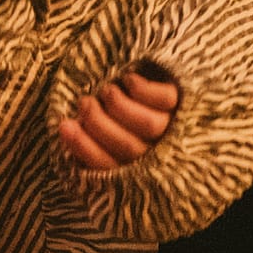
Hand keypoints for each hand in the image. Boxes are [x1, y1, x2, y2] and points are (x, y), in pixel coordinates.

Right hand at [57, 69, 180, 169]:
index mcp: (136, 171)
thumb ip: (94, 140)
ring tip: (106, 91)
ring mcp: (177, 130)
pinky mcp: (188, 105)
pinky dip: (142, 88)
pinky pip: (165, 98)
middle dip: (99, 123)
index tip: (64, 126)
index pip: (108, 167)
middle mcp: (160, 155)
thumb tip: (67, 128)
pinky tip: (128, 81)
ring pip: (149, 125)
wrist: (175, 101)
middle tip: (84, 103)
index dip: (84, 147)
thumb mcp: (111, 139)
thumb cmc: (130, 123)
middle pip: (128, 147)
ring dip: (120, 105)